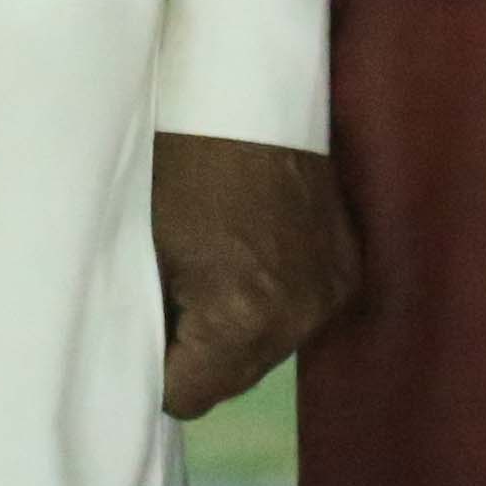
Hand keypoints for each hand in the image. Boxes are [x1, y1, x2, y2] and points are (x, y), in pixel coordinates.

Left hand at [150, 131, 354, 415]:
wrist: (245, 88)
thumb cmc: (176, 159)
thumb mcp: (146, 248)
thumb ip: (149, 324)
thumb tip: (140, 367)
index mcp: (243, 317)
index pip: (190, 397)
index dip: (156, 374)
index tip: (139, 339)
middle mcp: (299, 318)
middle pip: (233, 380)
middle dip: (196, 355)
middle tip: (167, 301)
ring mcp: (330, 294)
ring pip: (266, 350)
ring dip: (235, 331)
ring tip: (208, 271)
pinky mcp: (346, 270)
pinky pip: (297, 314)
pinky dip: (270, 301)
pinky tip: (247, 257)